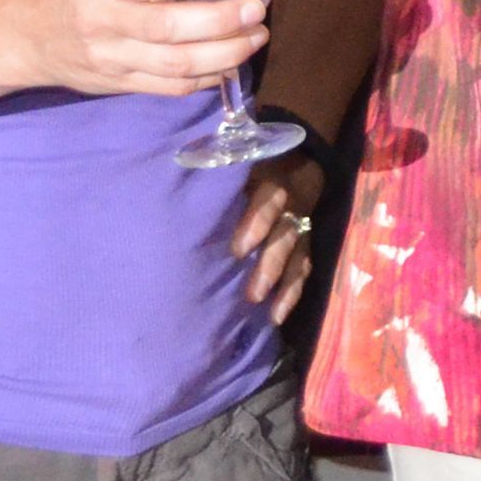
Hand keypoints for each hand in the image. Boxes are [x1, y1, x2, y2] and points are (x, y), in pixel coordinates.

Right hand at [1, 0, 266, 98]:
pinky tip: (233, 62)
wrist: (22, 34)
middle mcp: (101, 23)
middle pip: (165, 29)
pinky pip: (168, 88)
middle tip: (256, 10)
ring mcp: (110, 60)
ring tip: (256, 36)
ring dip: (224, 54)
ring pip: (173, 65)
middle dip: (219, 22)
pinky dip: (206, 78)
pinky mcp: (118, 85)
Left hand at [229, 155, 326, 319]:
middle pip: (286, 234)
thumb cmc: (243, 171)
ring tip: (268, 312)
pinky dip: (291, 294)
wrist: (290, 166)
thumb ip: (214, 169)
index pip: (271, 198)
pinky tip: (277, 316)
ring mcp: (299, 228)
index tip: (238, 250)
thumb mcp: (233, 164)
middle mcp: (291, 206)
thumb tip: (177, 166)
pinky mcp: (302, 248)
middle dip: (271, 264)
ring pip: (298, 255)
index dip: (259, 221)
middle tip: (252, 294)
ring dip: (284, 285)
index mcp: (271, 181)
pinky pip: (303, 270)